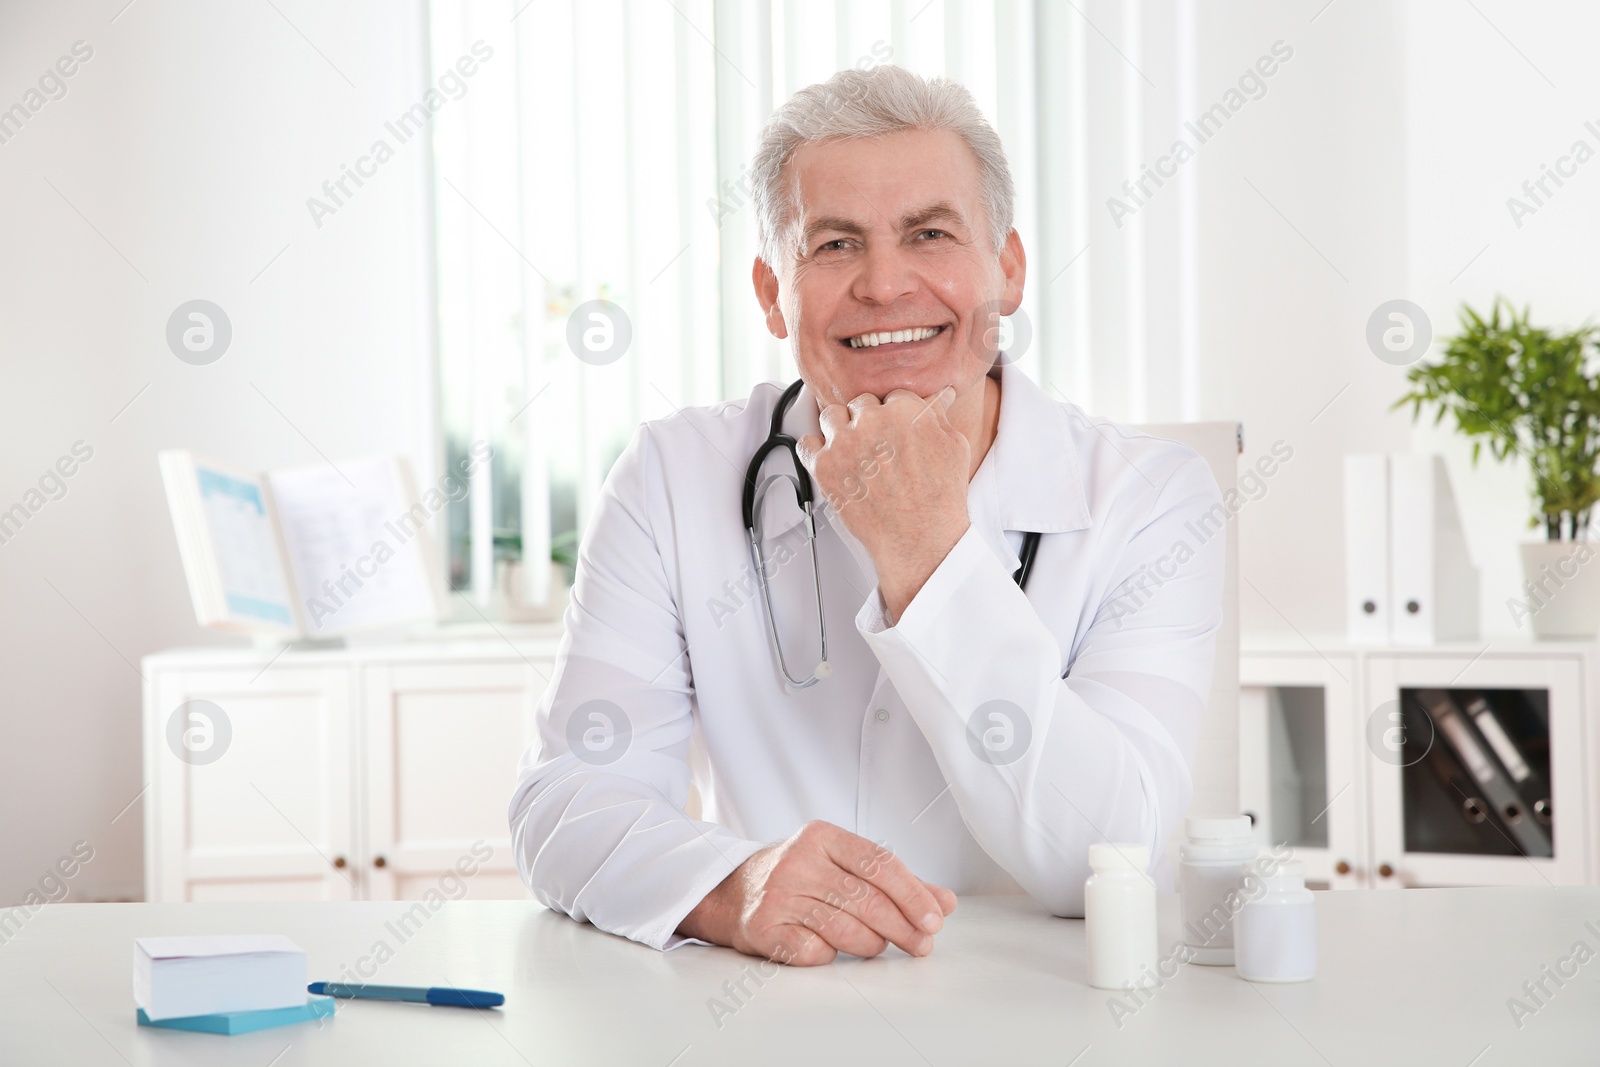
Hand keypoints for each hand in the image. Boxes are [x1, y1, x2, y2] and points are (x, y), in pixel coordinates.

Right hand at [676, 821, 957, 965]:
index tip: (935, 919)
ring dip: (872, 944)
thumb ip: (896, 882)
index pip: (880, 864)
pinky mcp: (763, 927)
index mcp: (823, 836)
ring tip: (878, 946)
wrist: (734, 892)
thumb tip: (946, 902)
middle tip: (922, 945)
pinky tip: (831, 948)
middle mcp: (798, 860)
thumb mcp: (844, 866)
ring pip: (845, 929)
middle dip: (903, 928)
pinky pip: (814, 951)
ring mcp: (778, 894)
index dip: (913, 894)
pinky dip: (831, 955)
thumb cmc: (802, 877)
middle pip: (866, 900)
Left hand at [796, 388, 971, 620]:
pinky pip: (807, 444)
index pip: (890, 396)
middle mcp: (871, 421)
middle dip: (866, 422)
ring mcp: (844, 443)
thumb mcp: (954, 447)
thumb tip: (936, 398)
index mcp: (904, 410)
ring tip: (851, 451)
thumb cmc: (938, 498)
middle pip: (859, 404)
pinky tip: (829, 460)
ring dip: (840, 430)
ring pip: (831, 416)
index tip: (891, 430)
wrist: (918, 538)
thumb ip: (938, 416)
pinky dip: (815, 451)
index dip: (892, 415)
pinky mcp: (824, 466)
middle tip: (874, 446)